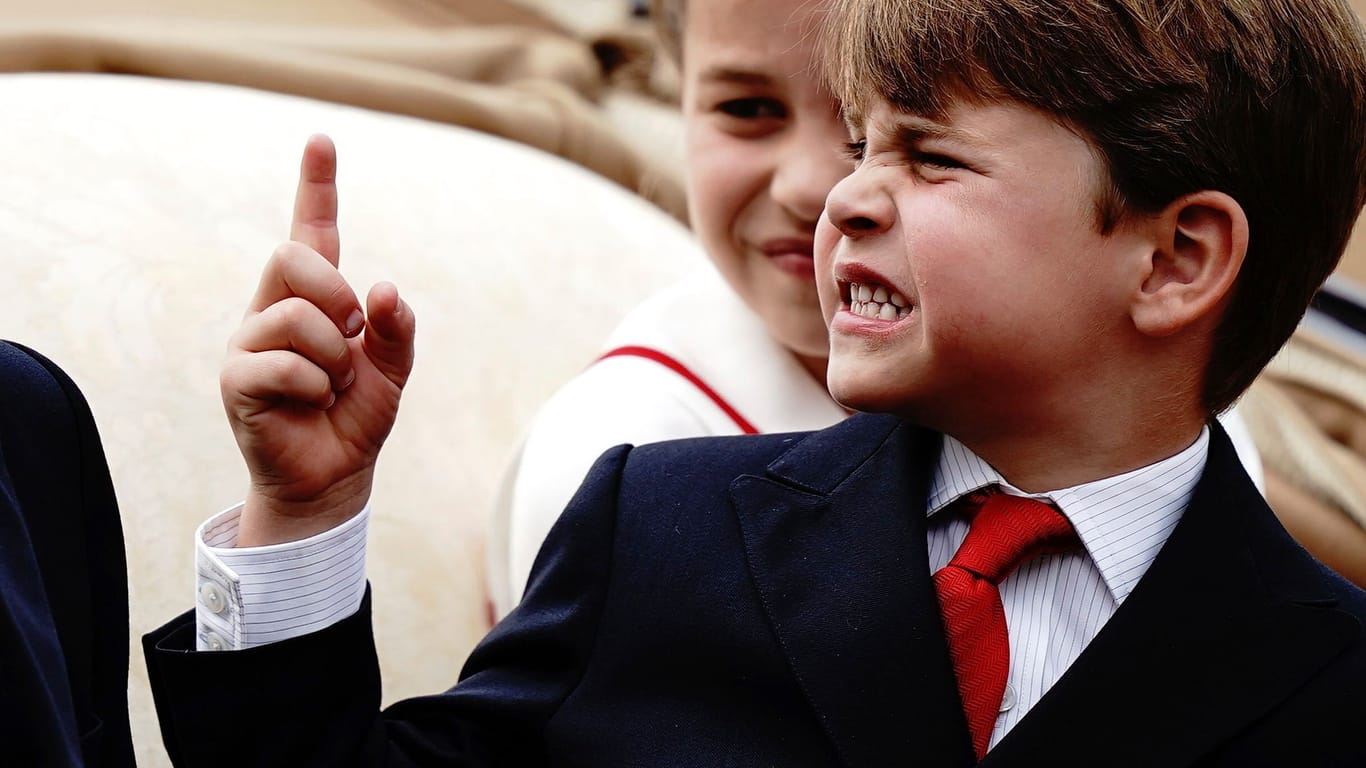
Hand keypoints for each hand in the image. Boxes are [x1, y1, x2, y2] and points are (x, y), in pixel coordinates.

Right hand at [220, 135, 415, 545]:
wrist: (333, 476)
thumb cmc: (356, 416)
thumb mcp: (393, 370)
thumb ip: (397, 329)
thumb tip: (384, 289)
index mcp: (313, 299)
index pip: (312, 232)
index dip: (317, 187)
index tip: (322, 140)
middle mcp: (273, 309)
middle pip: (288, 255)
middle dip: (334, 294)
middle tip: (352, 336)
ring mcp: (250, 342)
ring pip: (295, 316)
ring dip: (334, 357)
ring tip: (333, 386)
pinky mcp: (236, 378)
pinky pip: (281, 362)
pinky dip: (315, 385)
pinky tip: (313, 401)